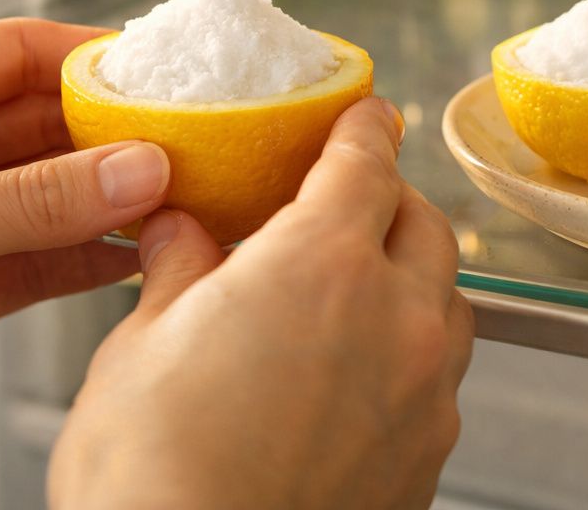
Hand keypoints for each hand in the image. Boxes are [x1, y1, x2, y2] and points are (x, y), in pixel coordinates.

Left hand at [0, 19, 168, 505]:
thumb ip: (33, 201)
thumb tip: (137, 169)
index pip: (12, 53)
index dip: (90, 56)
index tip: (161, 72)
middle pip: (40, 124)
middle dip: (113, 135)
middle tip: (188, 143)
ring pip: (45, 195)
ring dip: (107, 199)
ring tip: (180, 199)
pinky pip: (34, 259)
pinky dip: (84, 259)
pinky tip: (132, 258)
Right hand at [48, 97, 475, 509]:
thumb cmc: (155, 483)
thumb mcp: (139, 350)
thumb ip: (176, 274)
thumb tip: (178, 232)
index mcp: (321, 264)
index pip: (365, 163)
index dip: (363, 128)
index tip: (365, 114)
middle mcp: (391, 319)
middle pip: (424, 225)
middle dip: (391, 200)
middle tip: (349, 200)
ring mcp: (420, 394)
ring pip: (447, 302)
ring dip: (414, 277)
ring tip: (358, 287)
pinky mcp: (426, 458)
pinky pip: (439, 379)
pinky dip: (410, 355)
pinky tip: (358, 375)